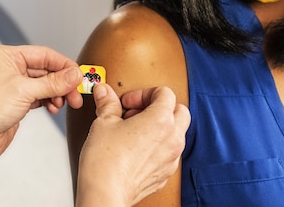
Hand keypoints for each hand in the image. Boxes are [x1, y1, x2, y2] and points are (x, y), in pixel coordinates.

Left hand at [0, 45, 83, 158]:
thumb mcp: (24, 92)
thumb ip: (53, 83)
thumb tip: (75, 75)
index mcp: (6, 56)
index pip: (43, 54)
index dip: (63, 65)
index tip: (79, 75)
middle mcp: (9, 67)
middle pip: (46, 69)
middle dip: (62, 82)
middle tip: (75, 94)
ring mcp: (14, 84)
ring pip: (45, 83)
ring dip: (57, 93)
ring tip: (65, 103)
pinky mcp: (17, 100)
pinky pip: (40, 95)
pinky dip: (49, 100)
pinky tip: (54, 107)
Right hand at [75, 84, 189, 206]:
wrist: (105, 192)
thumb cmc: (106, 161)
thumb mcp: (104, 122)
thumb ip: (108, 103)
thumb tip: (105, 93)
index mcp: (161, 120)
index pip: (165, 93)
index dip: (143, 93)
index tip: (128, 102)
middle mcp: (172, 138)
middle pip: (180, 111)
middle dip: (159, 107)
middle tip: (137, 113)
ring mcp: (172, 158)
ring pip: (177, 133)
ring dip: (161, 127)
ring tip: (135, 131)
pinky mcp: (166, 173)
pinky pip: (169, 153)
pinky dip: (158, 146)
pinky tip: (136, 149)